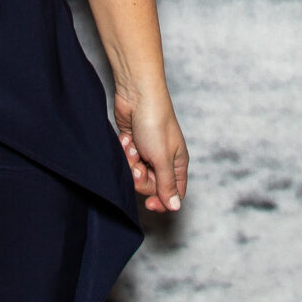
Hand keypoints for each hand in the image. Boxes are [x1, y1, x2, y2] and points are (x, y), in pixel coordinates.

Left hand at [115, 83, 187, 214]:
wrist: (136, 95)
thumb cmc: (155, 122)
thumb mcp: (162, 158)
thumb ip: (166, 185)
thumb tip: (175, 206)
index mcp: (177, 163)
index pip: (174, 193)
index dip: (162, 201)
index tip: (149, 204)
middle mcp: (163, 159)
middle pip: (151, 185)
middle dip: (140, 177)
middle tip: (137, 164)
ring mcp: (147, 151)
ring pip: (136, 173)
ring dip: (130, 162)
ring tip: (131, 146)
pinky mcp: (133, 144)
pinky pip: (126, 159)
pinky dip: (124, 151)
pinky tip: (126, 139)